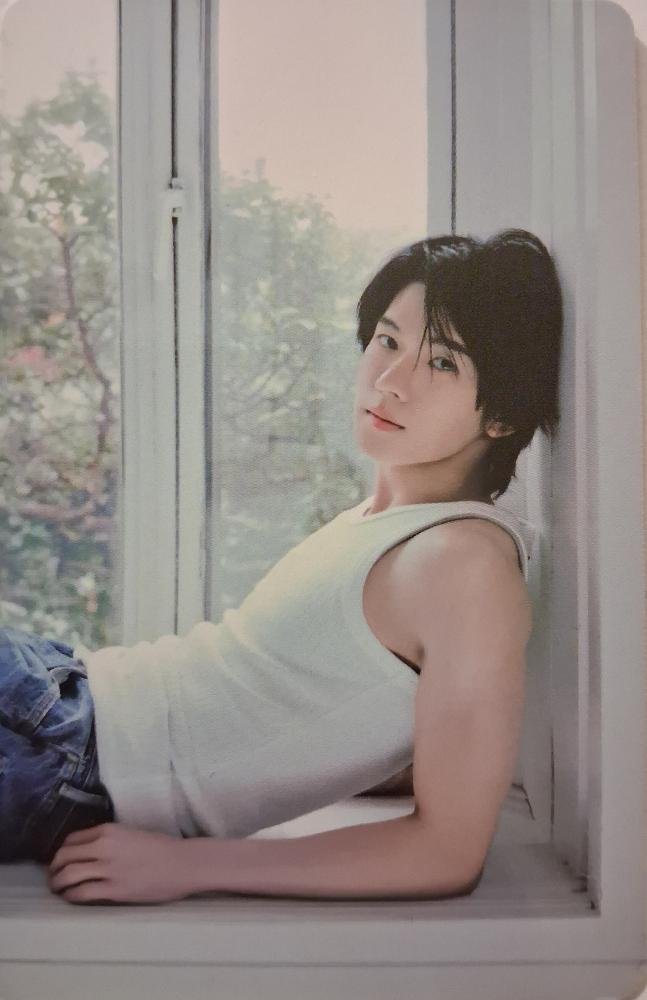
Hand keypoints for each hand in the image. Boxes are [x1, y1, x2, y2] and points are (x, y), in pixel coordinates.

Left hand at [47, 822, 192, 903]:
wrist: (182, 863)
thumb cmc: (161, 848)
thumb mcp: (130, 834)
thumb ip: (108, 839)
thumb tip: (88, 851)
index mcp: (108, 830)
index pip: (71, 840)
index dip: (62, 852)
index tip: (61, 860)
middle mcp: (104, 846)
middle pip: (64, 857)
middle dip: (54, 868)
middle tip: (54, 876)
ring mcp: (108, 869)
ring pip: (68, 875)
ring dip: (58, 883)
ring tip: (57, 889)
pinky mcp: (114, 890)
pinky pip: (82, 893)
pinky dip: (71, 896)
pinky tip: (71, 897)